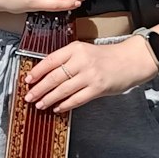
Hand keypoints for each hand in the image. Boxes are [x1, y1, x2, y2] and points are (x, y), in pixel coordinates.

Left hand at [23, 38, 157, 112]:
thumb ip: (67, 60)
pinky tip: (57, 108)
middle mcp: (82, 61)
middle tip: (29, 96)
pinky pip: (77, 99)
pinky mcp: (98, 88)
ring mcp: (90, 75)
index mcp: (75, 49)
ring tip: (39, 104)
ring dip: (49, 98)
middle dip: (39, 88)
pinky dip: (65, 105)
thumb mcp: (85, 51)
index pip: (50, 60)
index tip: (27, 80)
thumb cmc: (107, 57)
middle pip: (54, 77)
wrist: (131, 60)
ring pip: (63, 89)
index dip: (37, 71)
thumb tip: (46, 74)